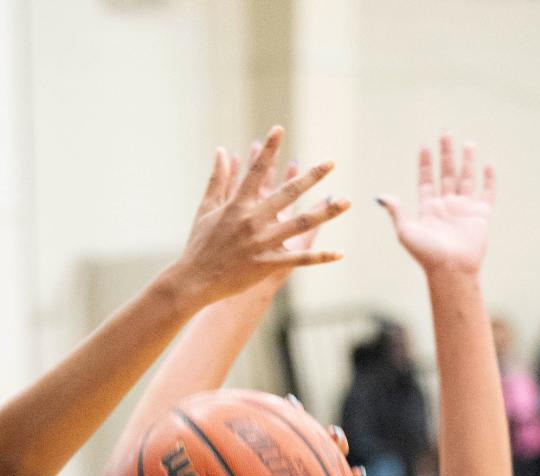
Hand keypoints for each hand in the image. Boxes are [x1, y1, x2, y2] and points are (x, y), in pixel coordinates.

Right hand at [172, 127, 348, 310]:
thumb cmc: (198, 245)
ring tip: (346, 202)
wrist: (193, 282)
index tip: (279, 129)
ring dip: (326, 212)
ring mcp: (262, 243)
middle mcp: (253, 220)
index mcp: (238, 205)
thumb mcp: (206, 209)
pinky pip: (299, 259)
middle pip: (288, 193)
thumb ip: (218, 179)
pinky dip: (320, 257)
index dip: (268, 149)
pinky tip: (339, 253)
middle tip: (331, 163)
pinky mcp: (266, 264)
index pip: (256, 171)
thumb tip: (221, 150)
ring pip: (300, 224)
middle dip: (311, 176)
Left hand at [376, 137, 493, 275]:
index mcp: (428, 209)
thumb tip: (381, 197)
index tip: (424, 146)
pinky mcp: (480, 215)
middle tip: (446, 133)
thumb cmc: (426, 253)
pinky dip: (489, 179)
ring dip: (466, 161)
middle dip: (446, 154)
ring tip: (467, 143)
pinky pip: (487, 193)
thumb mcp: (405, 231)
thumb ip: (396, 212)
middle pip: (446, 174)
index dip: (425, 164)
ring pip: (466, 179)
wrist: (450, 269)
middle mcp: (446, 206)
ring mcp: (464, 209)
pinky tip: (488, 164)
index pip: (427, 181)